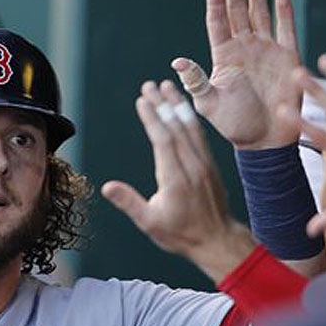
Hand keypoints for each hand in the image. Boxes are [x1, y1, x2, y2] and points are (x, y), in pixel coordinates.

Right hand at [101, 80, 255, 282]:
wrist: (218, 241)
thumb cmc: (181, 234)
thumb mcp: (150, 223)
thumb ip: (129, 202)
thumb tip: (107, 187)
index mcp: (175, 179)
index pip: (163, 141)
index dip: (152, 119)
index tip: (142, 100)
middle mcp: (192, 166)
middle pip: (175, 128)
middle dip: (162, 103)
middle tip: (149, 84)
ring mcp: (204, 164)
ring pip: (190, 127)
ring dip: (177, 104)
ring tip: (167, 86)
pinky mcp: (210, 164)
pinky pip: (199, 135)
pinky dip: (190, 117)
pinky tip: (183, 107)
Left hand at [171, 0, 300, 148]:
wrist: (264, 140)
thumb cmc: (233, 124)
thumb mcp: (209, 104)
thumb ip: (195, 81)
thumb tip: (176, 62)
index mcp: (223, 57)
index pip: (218, 22)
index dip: (216, 1)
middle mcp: (243, 49)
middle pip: (238, 10)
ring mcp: (266, 51)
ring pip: (260, 14)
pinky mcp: (288, 58)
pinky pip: (286, 31)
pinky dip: (284, 14)